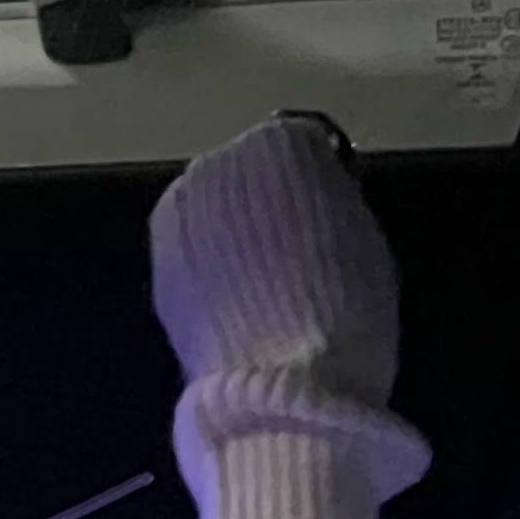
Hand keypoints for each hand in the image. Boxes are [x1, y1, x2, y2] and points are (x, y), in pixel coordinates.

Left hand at [148, 113, 401, 401]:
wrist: (285, 376)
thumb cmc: (343, 301)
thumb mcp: (362, 234)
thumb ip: (333, 198)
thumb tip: (319, 193)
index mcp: (275, 144)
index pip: (301, 142)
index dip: (320, 178)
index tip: (332, 210)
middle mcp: (214, 165)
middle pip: (246, 173)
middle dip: (268, 202)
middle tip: (298, 249)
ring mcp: (177, 217)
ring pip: (212, 212)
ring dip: (234, 235)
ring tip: (267, 283)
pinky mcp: (157, 267)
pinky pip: (193, 255)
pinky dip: (212, 270)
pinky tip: (239, 305)